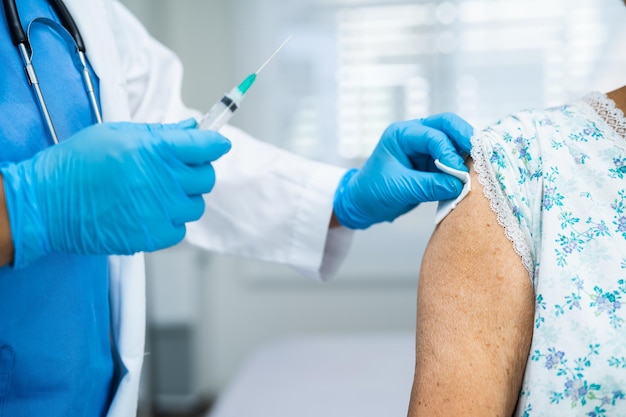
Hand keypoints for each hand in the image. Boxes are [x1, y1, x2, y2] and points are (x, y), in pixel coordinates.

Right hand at [1, 119, 230, 267]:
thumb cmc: (79, 163)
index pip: (208, 146)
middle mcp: (165, 180)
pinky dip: (171, 222)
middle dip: (196, 171)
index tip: (216, 144)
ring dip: (183, 198)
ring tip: (157, 193)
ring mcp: (162, 211)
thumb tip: (192, 128)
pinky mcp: (154, 236)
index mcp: (157, 149)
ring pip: (196, 205)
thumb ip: (160, 132)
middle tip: (176, 170)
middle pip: (207, 177)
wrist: (49, 202)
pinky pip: (180, 229)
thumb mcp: (118, 133)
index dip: (214, 144)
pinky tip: (150, 212)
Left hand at [333, 113, 473, 228]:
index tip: (459, 174)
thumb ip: (430, 185)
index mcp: (401, 134)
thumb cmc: (373, 191)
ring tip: (480, 167)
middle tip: (482, 153)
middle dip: (466, 137)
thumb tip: (460, 185)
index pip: (433, 135)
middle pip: (448, 125)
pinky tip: (472, 175)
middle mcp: (415, 135)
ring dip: (467, 152)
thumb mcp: (400, 189)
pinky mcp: (432, 162)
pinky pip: (453, 158)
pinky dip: (463, 165)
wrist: (363, 204)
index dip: (449, 153)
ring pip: (454, 140)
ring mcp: (425, 147)